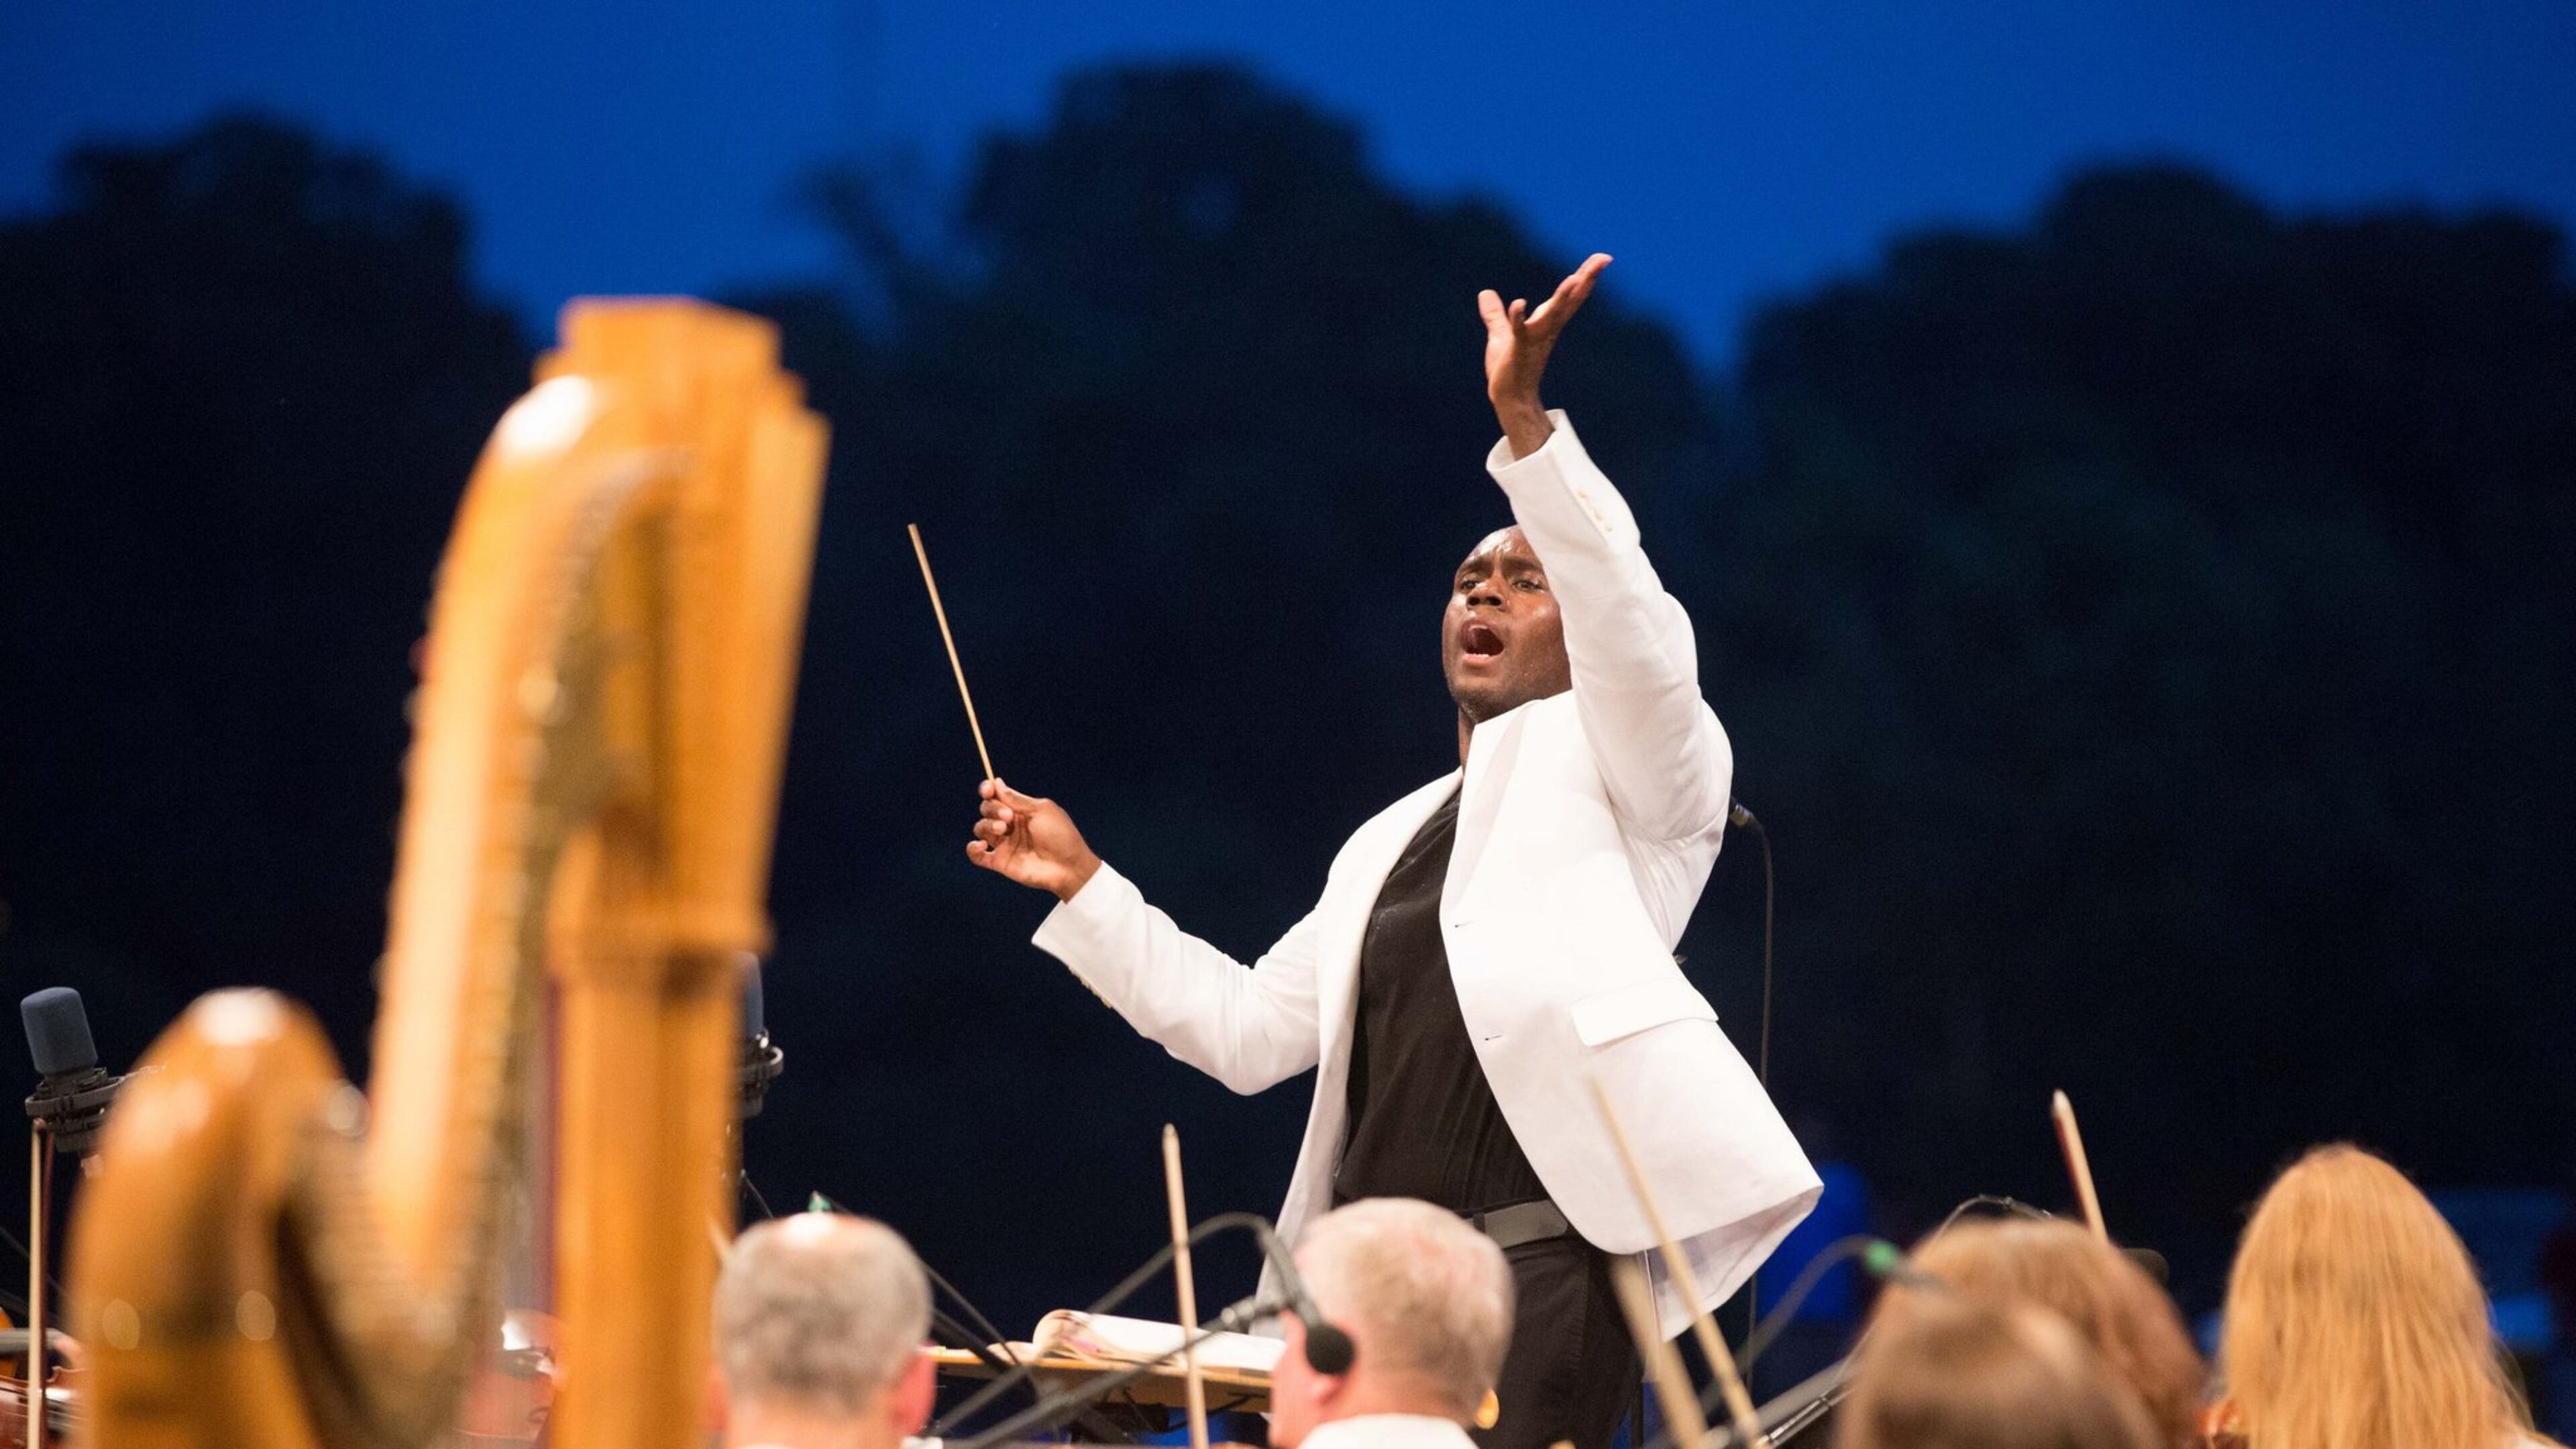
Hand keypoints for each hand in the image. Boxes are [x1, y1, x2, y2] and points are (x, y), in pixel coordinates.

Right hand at [968, 778, 1101, 901]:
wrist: (1068, 866)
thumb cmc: (1061, 835)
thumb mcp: (1041, 810)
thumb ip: (1016, 799)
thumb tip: (997, 782)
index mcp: (1021, 811)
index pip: (997, 797)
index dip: (988, 790)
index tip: (987, 789)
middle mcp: (1010, 825)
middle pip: (987, 809)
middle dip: (993, 808)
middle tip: (1009, 817)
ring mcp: (1005, 844)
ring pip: (981, 828)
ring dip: (987, 824)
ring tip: (1003, 829)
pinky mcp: (1000, 862)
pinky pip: (976, 855)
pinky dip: (972, 849)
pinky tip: (981, 845)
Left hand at [1478, 252, 1610, 458]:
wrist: (1509, 398)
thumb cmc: (1509, 368)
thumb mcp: (1501, 334)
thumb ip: (1495, 313)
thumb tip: (1485, 293)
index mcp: (1547, 323)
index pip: (1570, 296)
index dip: (1586, 276)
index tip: (1602, 258)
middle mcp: (1547, 329)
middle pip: (1571, 300)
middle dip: (1586, 279)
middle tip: (1603, 260)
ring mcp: (1534, 339)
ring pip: (1552, 315)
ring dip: (1562, 297)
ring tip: (1573, 278)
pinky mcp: (1518, 349)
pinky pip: (1520, 331)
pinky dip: (1519, 317)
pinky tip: (1519, 302)